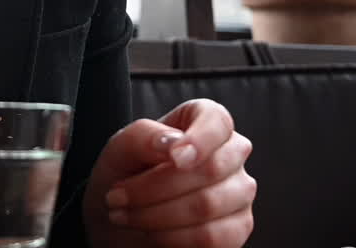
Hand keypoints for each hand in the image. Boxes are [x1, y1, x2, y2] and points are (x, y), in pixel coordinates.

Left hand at [84, 99, 255, 247]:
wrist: (121, 216)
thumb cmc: (125, 174)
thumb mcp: (119, 149)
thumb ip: (143, 137)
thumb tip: (173, 143)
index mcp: (205, 121)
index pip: (217, 121)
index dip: (200, 139)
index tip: (173, 158)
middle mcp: (230, 154)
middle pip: (210, 169)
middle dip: (154, 188)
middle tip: (116, 197)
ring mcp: (239, 192)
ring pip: (208, 206)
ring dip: (156, 216)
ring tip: (123, 216)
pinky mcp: (238, 227)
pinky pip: (213, 237)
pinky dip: (173, 239)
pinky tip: (149, 234)